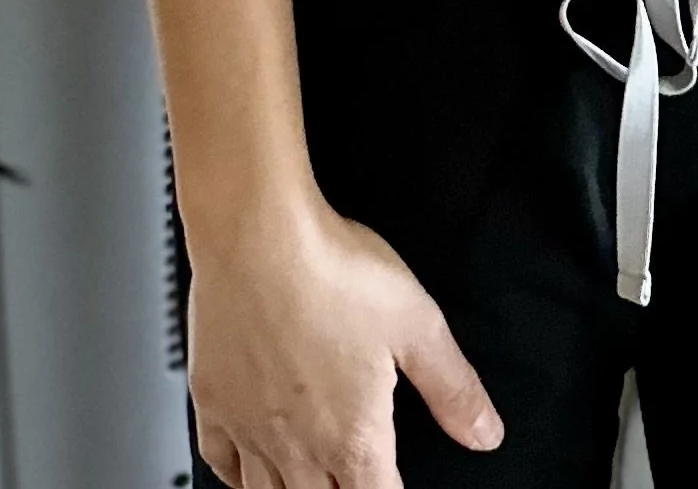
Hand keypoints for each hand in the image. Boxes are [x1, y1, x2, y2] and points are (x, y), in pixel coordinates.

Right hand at [188, 189, 501, 486]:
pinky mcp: (212, 401)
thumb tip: (485, 433)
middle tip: (352, 478)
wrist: (258, 235)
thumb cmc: (332, 271)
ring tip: (311, 483)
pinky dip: (238, 477)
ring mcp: (249, 427)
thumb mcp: (418, 323)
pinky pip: (221, 464)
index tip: (392, 484)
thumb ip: (453, 387)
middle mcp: (298, 446)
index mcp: (353, 436)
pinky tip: (248, 469)